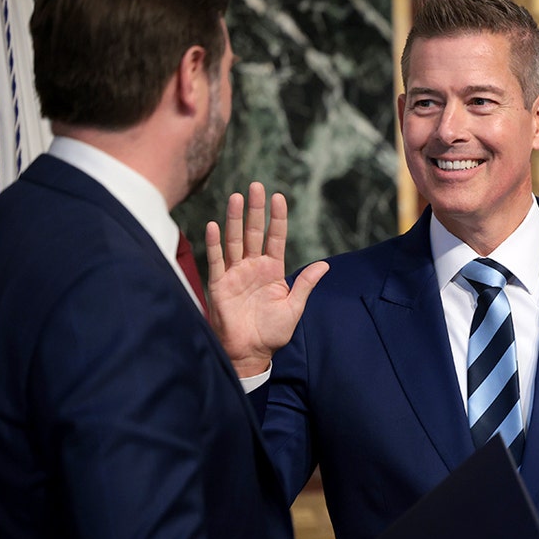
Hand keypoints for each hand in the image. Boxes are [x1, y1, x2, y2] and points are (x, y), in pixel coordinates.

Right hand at [205, 181, 328, 376]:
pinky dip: (214, 243)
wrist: (251, 352)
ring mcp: (235, 273)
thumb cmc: (272, 332)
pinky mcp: (219, 284)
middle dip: (255, 209)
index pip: (275, 237)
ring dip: (234, 219)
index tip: (279, 197)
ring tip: (236, 197)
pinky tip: (214, 226)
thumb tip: (324, 264)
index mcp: (272, 270)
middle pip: (254, 232)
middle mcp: (253, 267)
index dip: (277, 217)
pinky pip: (216, 260)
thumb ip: (305, 284)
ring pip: (234, 240)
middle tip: (256, 186)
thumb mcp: (294, 307)